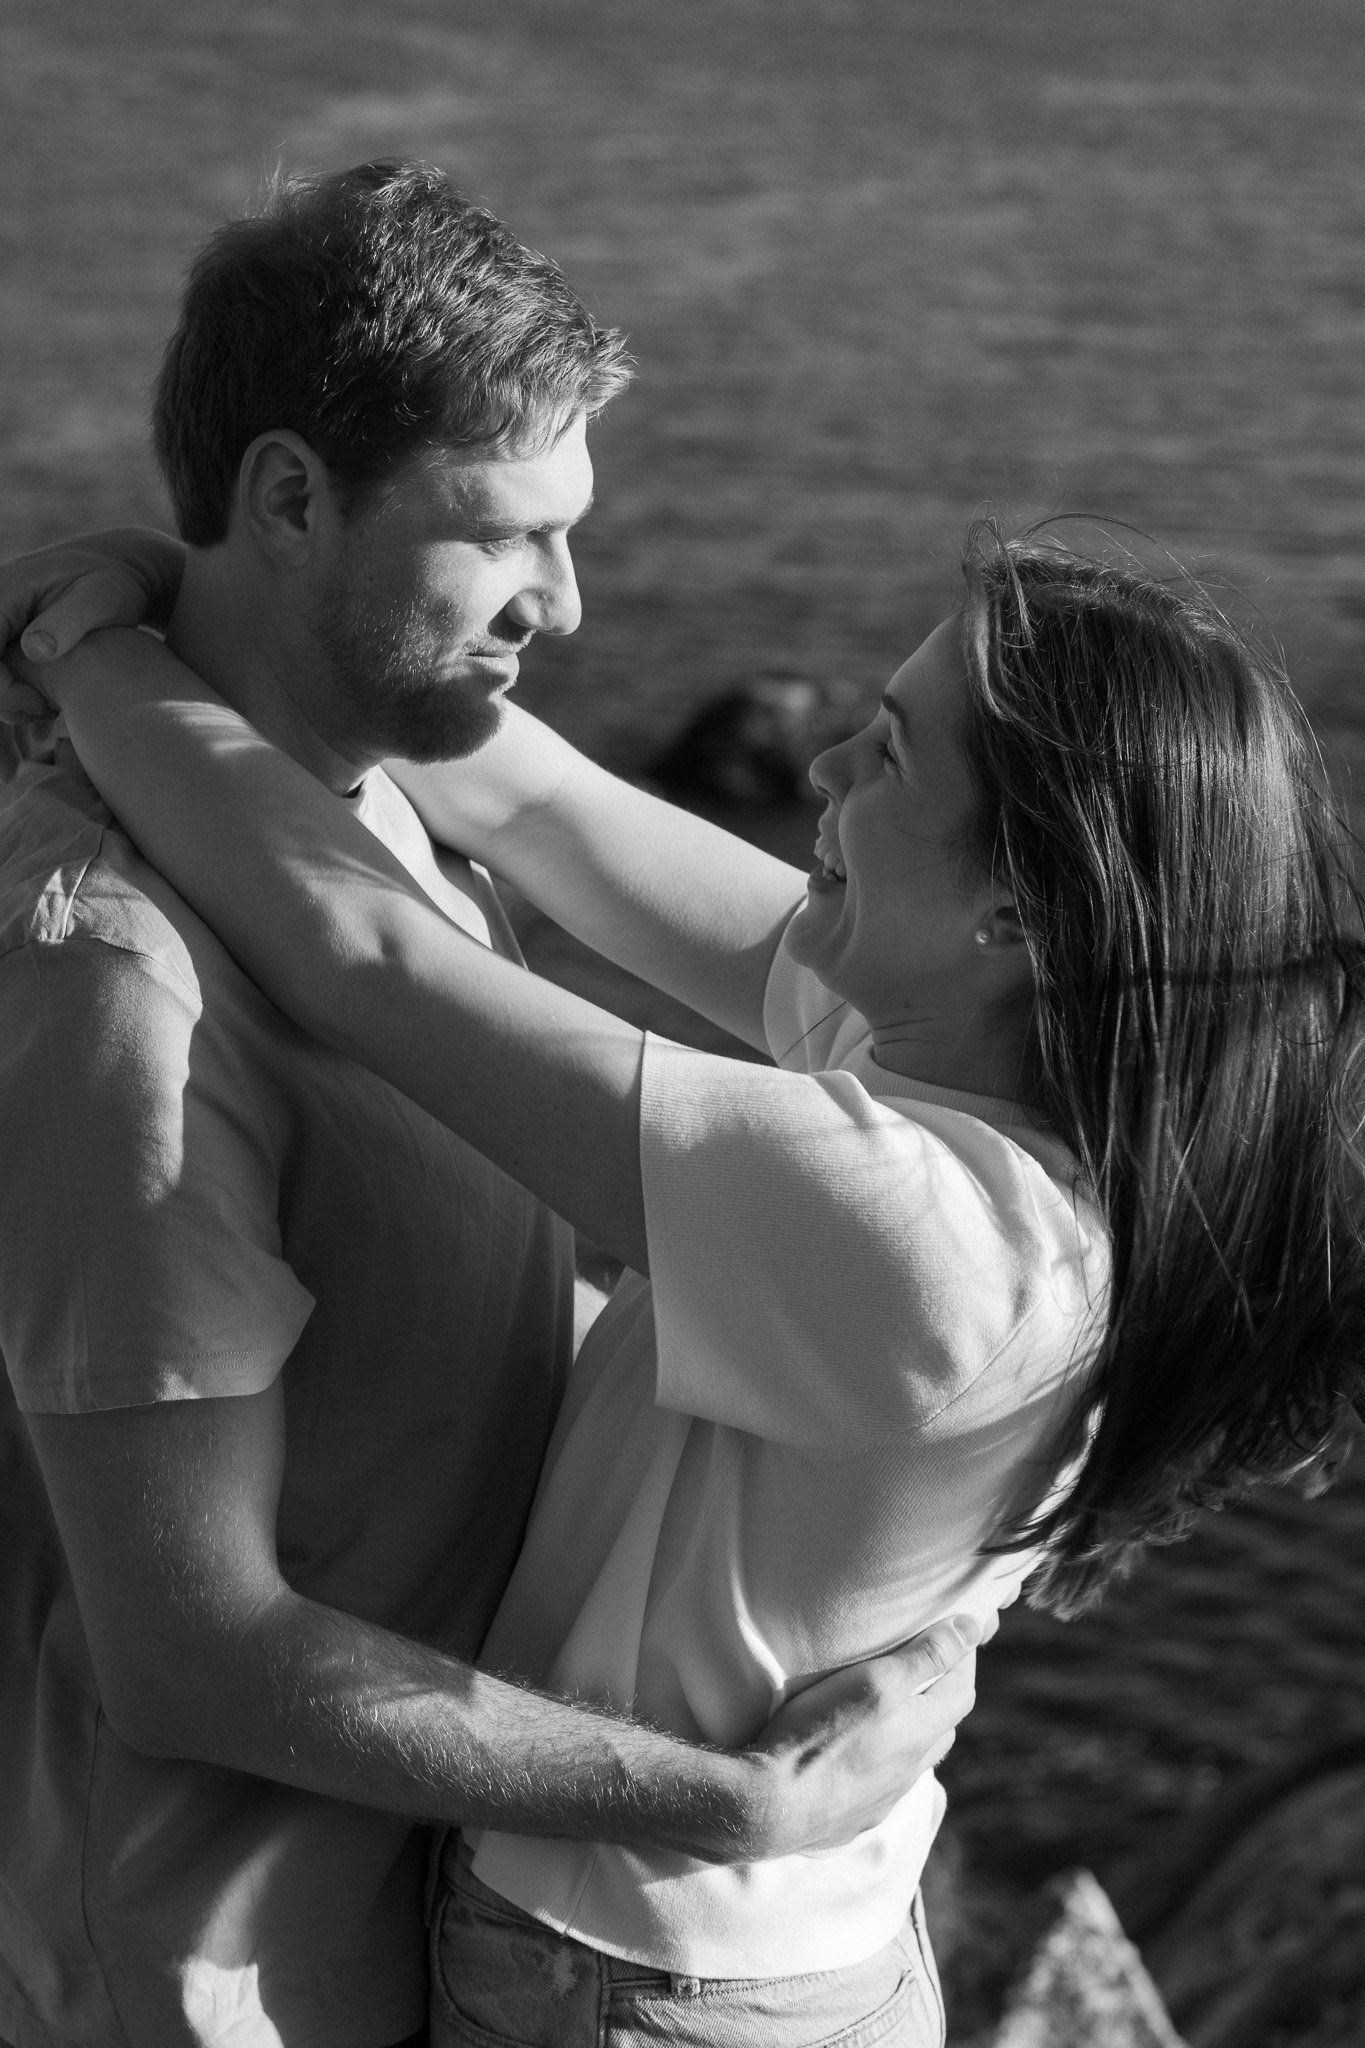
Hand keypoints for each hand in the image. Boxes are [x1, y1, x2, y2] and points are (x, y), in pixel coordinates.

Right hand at [0, 529, 185, 719]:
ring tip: (48, 708)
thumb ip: (69, 620)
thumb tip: (34, 649)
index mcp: (7, 588)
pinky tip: (46, 701)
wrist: (119, 573)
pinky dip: (14, 693)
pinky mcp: (7, 634)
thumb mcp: (101, 597)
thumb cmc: (115, 583)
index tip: (35, 701)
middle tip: (43, 710)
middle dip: (3, 695)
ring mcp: (0, 620)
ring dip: (7, 698)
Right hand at [745, 1614, 982, 1857]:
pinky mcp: (854, 1815)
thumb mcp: (876, 1681)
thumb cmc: (820, 1735)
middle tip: (927, 1664)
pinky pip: (884, 1784)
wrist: (769, 1806)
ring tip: (895, 1706)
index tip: (954, 1631)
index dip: (962, 1658)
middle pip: (942, 1727)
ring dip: (914, 1730)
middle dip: (941, 1692)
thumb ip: (925, 1656)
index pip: (960, 1690)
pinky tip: (863, 1753)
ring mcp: (883, 1797)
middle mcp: (910, 1770)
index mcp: (921, 1734)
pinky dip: (886, 1761)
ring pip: (914, 1759)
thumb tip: (972, 1628)